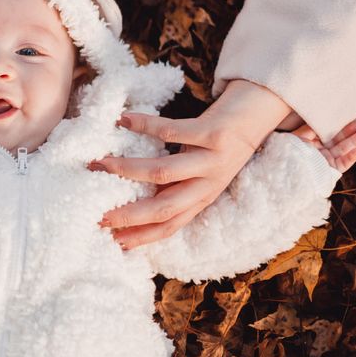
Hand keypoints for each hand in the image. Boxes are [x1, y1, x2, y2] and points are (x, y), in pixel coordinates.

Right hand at [89, 80, 289, 248]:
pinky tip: (123, 120)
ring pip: (165, 171)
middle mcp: (208, 183)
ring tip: (101, 165)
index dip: (143, 236)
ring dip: (128, 170)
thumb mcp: (197, 172)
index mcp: (202, 197)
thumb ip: (172, 186)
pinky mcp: (214, 133)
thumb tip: (132, 197)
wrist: (255, 116)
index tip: (114, 240)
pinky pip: (172, 131)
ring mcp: (212, 159)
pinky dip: (144, 126)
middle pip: (166, 207)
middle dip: (130, 214)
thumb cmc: (216, 146)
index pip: (171, 225)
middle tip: (100, 214)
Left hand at [290, 120, 355, 171]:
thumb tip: (322, 121)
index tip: (349, 120)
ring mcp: (326, 161)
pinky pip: (342, 165)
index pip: (329, 134)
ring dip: (354, 143)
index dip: (339, 127)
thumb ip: (312, 128)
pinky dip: (350, 159)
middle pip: (338, 142)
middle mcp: (320, 151)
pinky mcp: (330, 171)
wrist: (290, 169)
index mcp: (312, 142)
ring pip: (343, 151)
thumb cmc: (292, 150)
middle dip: (350, 134)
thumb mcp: (300, 135)